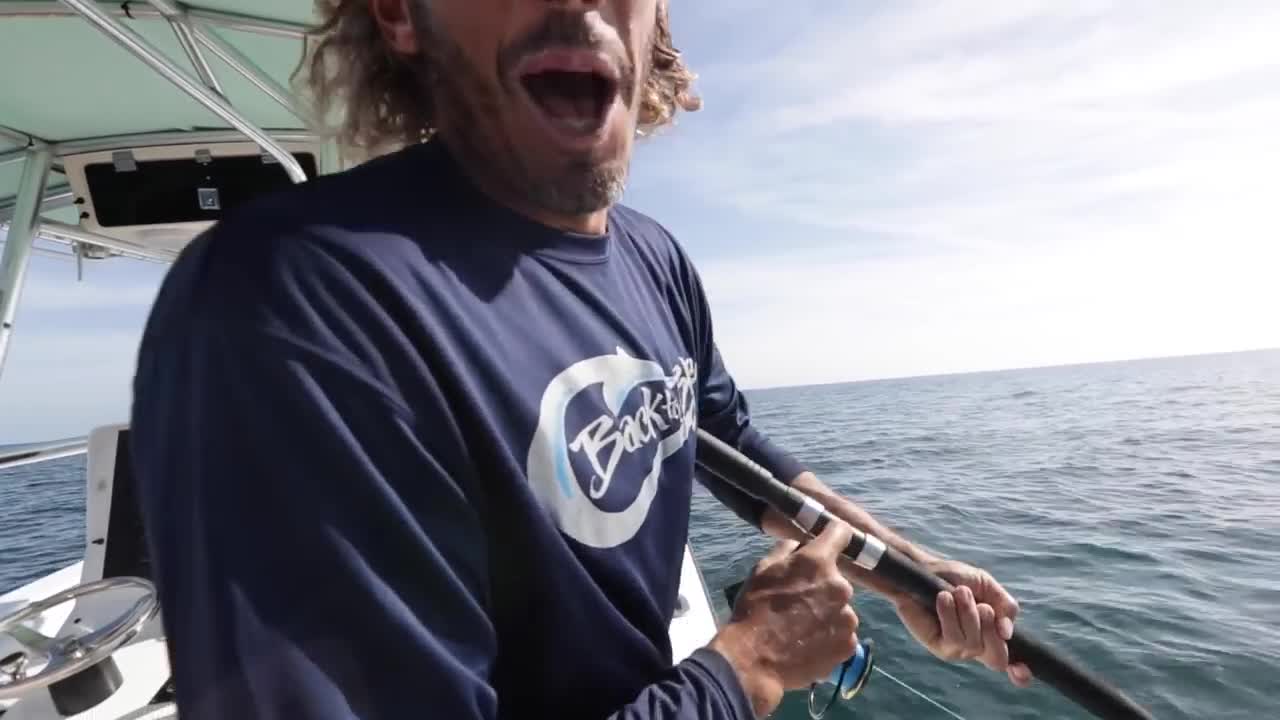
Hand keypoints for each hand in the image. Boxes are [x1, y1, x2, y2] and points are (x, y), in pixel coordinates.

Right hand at [709, 520, 860, 717]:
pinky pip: (842, 633)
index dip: (833, 534)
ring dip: (826, 613)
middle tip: (798, 601)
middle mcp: (840, 586)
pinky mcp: (849, 643)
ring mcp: (848, 617)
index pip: (841, 533)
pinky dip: (829, 636)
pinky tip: (808, 642)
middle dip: (821, 585)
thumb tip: (799, 545)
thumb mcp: (762, 570)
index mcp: (818, 562)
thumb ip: (786, 551)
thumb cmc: (754, 610)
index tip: (830, 540)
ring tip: (801, 627)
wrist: (755, 659)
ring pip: (840, 608)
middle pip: (837, 578)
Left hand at [892, 559, 1032, 686]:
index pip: (1010, 662)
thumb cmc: (955, 579)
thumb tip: (1008, 633)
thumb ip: (1006, 606)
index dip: (1020, 673)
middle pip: (998, 658)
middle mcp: (976, 647)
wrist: (924, 569)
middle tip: (982, 606)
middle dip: (991, 629)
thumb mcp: (987, 587)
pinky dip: (951, 614)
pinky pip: (953, 639)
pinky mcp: (938, 646)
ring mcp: (957, 650)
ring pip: (974, 645)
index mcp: (992, 635)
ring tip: (958, 593)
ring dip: (968, 613)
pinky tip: (943, 598)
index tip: (1023, 670)